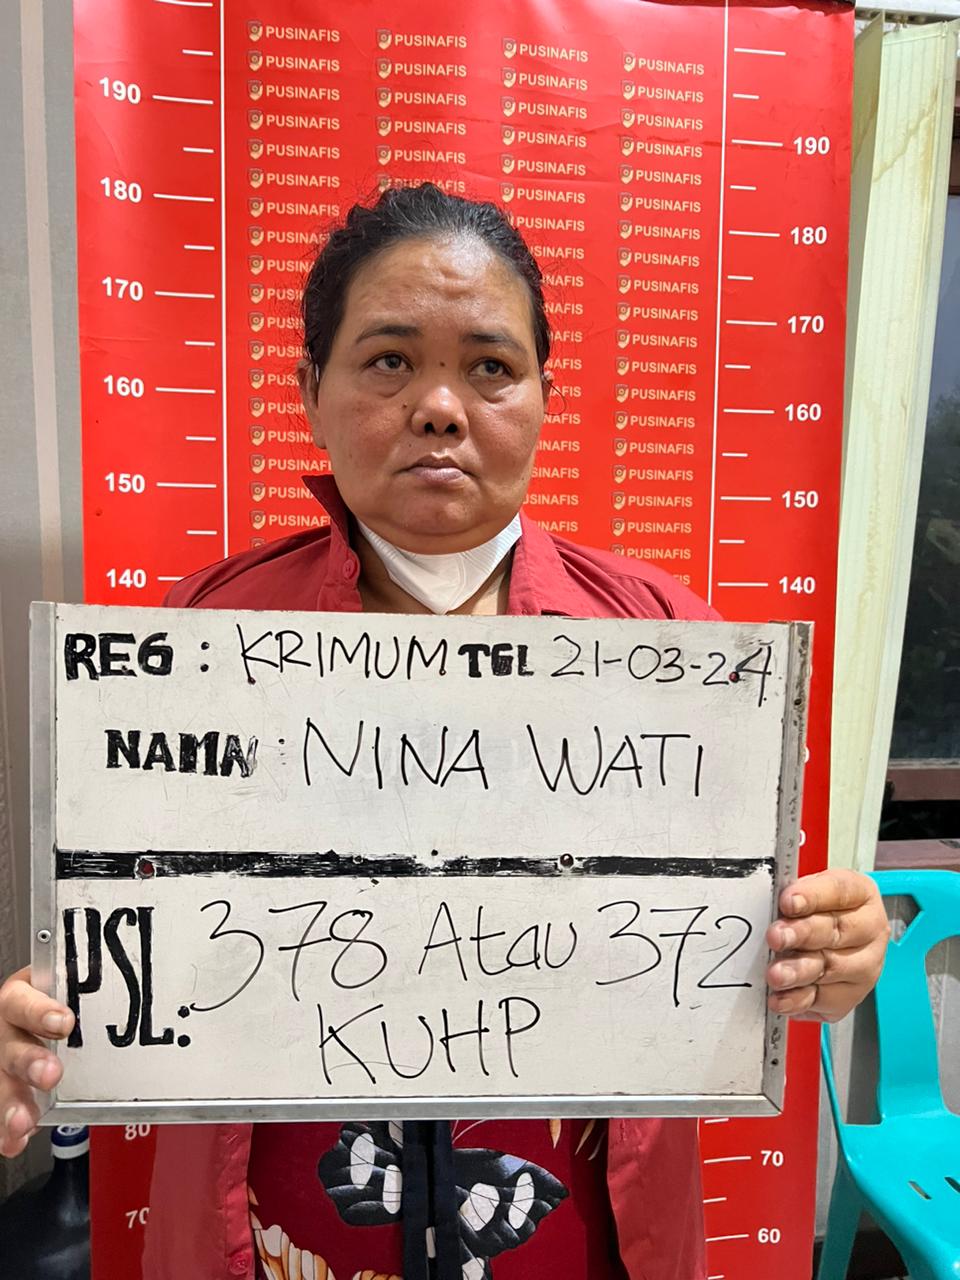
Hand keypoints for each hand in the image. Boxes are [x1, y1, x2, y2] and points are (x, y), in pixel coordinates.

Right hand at [0, 966, 74, 1156]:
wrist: (43, 1023)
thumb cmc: (58, 1003)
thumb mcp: (69, 991)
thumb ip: (89, 993)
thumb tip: (137, 983)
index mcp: (21, 999)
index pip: (23, 1001)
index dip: (40, 1012)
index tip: (65, 1023)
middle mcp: (7, 1031)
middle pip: (12, 1046)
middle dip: (30, 1062)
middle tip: (51, 1074)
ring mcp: (3, 1061)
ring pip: (4, 1081)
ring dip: (14, 1102)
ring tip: (25, 1120)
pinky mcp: (6, 1087)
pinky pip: (2, 1110)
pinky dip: (9, 1130)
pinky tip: (17, 1139)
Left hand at [764, 869, 889, 1022]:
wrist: (829, 936)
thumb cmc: (815, 910)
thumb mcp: (805, 890)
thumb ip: (791, 896)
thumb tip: (767, 904)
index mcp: (860, 894)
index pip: (840, 891)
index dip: (812, 897)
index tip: (788, 902)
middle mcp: (870, 929)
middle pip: (837, 931)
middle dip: (802, 935)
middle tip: (776, 938)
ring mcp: (865, 965)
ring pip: (833, 969)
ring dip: (799, 972)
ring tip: (776, 974)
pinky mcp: (852, 995)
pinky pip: (826, 1001)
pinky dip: (799, 1000)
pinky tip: (781, 997)